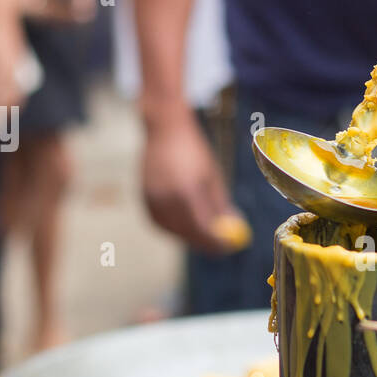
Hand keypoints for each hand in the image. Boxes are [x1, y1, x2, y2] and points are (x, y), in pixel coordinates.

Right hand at [142, 113, 246, 253]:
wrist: (164, 130)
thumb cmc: (194, 152)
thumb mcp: (213, 178)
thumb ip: (220, 205)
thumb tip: (232, 228)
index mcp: (187, 193)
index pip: (203, 229)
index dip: (216, 242)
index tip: (230, 246)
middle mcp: (166, 199)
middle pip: (187, 234)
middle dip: (205, 243)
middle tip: (219, 246)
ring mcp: (152, 200)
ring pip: (173, 230)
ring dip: (189, 235)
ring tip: (205, 233)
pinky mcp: (143, 199)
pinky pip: (160, 222)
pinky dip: (174, 227)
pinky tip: (186, 223)